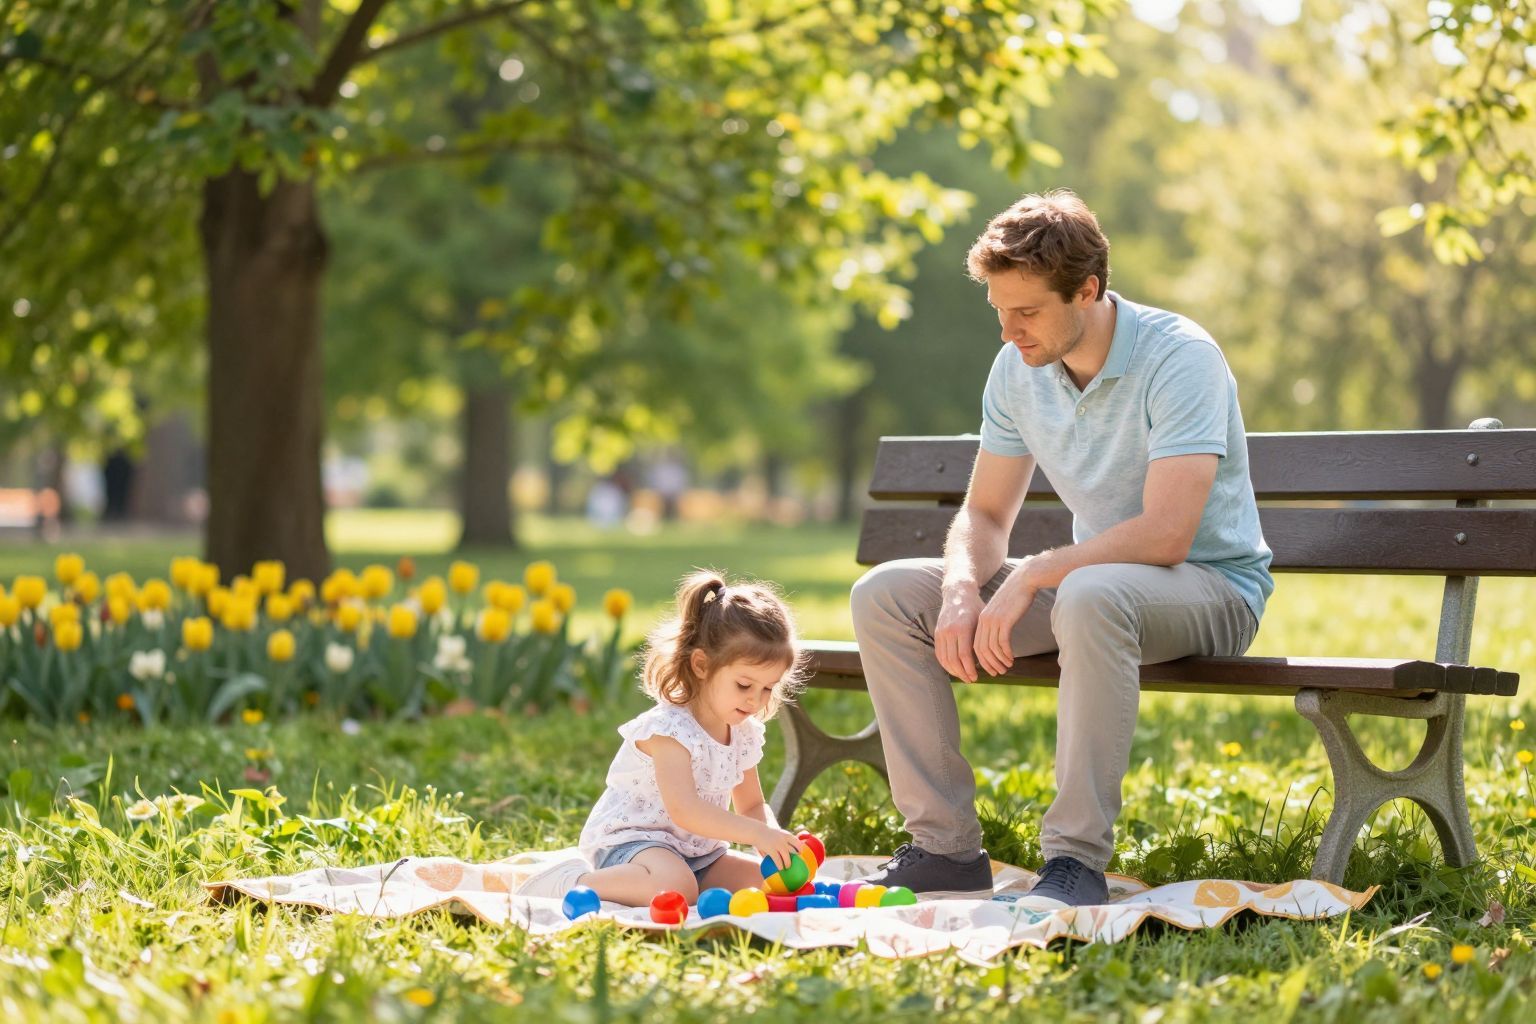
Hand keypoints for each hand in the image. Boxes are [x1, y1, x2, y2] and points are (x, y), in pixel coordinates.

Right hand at [754, 825, 803, 869]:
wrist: (756, 831)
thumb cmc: (765, 834)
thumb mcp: (775, 834)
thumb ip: (780, 841)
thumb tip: (783, 852)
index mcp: (786, 834)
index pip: (796, 841)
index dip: (800, 847)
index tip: (800, 853)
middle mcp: (784, 839)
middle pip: (793, 850)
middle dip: (796, 857)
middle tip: (796, 863)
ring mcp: (778, 844)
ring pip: (787, 856)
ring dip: (788, 863)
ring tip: (787, 868)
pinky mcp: (771, 849)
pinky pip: (778, 860)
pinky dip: (780, 865)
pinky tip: (780, 869)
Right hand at [935, 585, 983, 682]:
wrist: (958, 593)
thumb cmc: (975, 608)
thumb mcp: (982, 621)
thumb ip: (981, 640)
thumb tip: (989, 661)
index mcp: (962, 628)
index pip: (964, 656)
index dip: (970, 669)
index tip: (976, 677)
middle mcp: (949, 631)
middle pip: (953, 660)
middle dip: (962, 673)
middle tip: (971, 680)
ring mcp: (941, 632)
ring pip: (944, 658)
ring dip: (953, 671)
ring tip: (963, 676)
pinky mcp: (937, 633)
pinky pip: (939, 653)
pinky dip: (945, 664)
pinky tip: (954, 669)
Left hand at [973, 559, 1040, 676]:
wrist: (1023, 581)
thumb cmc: (1015, 597)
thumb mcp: (1002, 613)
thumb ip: (997, 625)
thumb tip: (998, 640)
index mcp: (981, 620)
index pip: (976, 646)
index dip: (982, 660)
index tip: (990, 669)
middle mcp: (984, 621)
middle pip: (981, 650)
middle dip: (989, 664)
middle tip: (999, 673)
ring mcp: (993, 620)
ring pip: (992, 648)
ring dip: (999, 661)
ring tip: (1007, 667)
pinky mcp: (1004, 620)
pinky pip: (1002, 643)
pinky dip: (1006, 653)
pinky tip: (1011, 658)